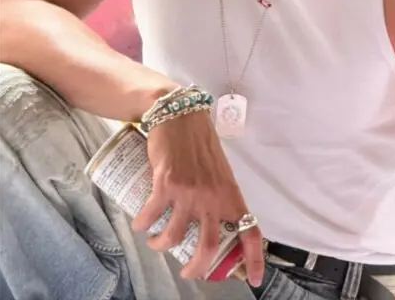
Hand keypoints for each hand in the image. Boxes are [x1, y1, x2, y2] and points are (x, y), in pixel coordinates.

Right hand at [131, 110, 263, 285]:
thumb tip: (213, 220)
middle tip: (187, 272)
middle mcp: (213, 196)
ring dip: (160, 245)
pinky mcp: (166, 184)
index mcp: (230, 194)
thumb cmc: (199, 143)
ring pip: (174, 237)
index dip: (253, 259)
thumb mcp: (218, 171)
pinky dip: (143, 225)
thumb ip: (218, 194)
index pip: (250, 231)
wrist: (180, 115)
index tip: (253, 280)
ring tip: (156, 241)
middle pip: (207, 246)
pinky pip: (151, 217)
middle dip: (196, 268)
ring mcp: (189, 192)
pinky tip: (140, 224)